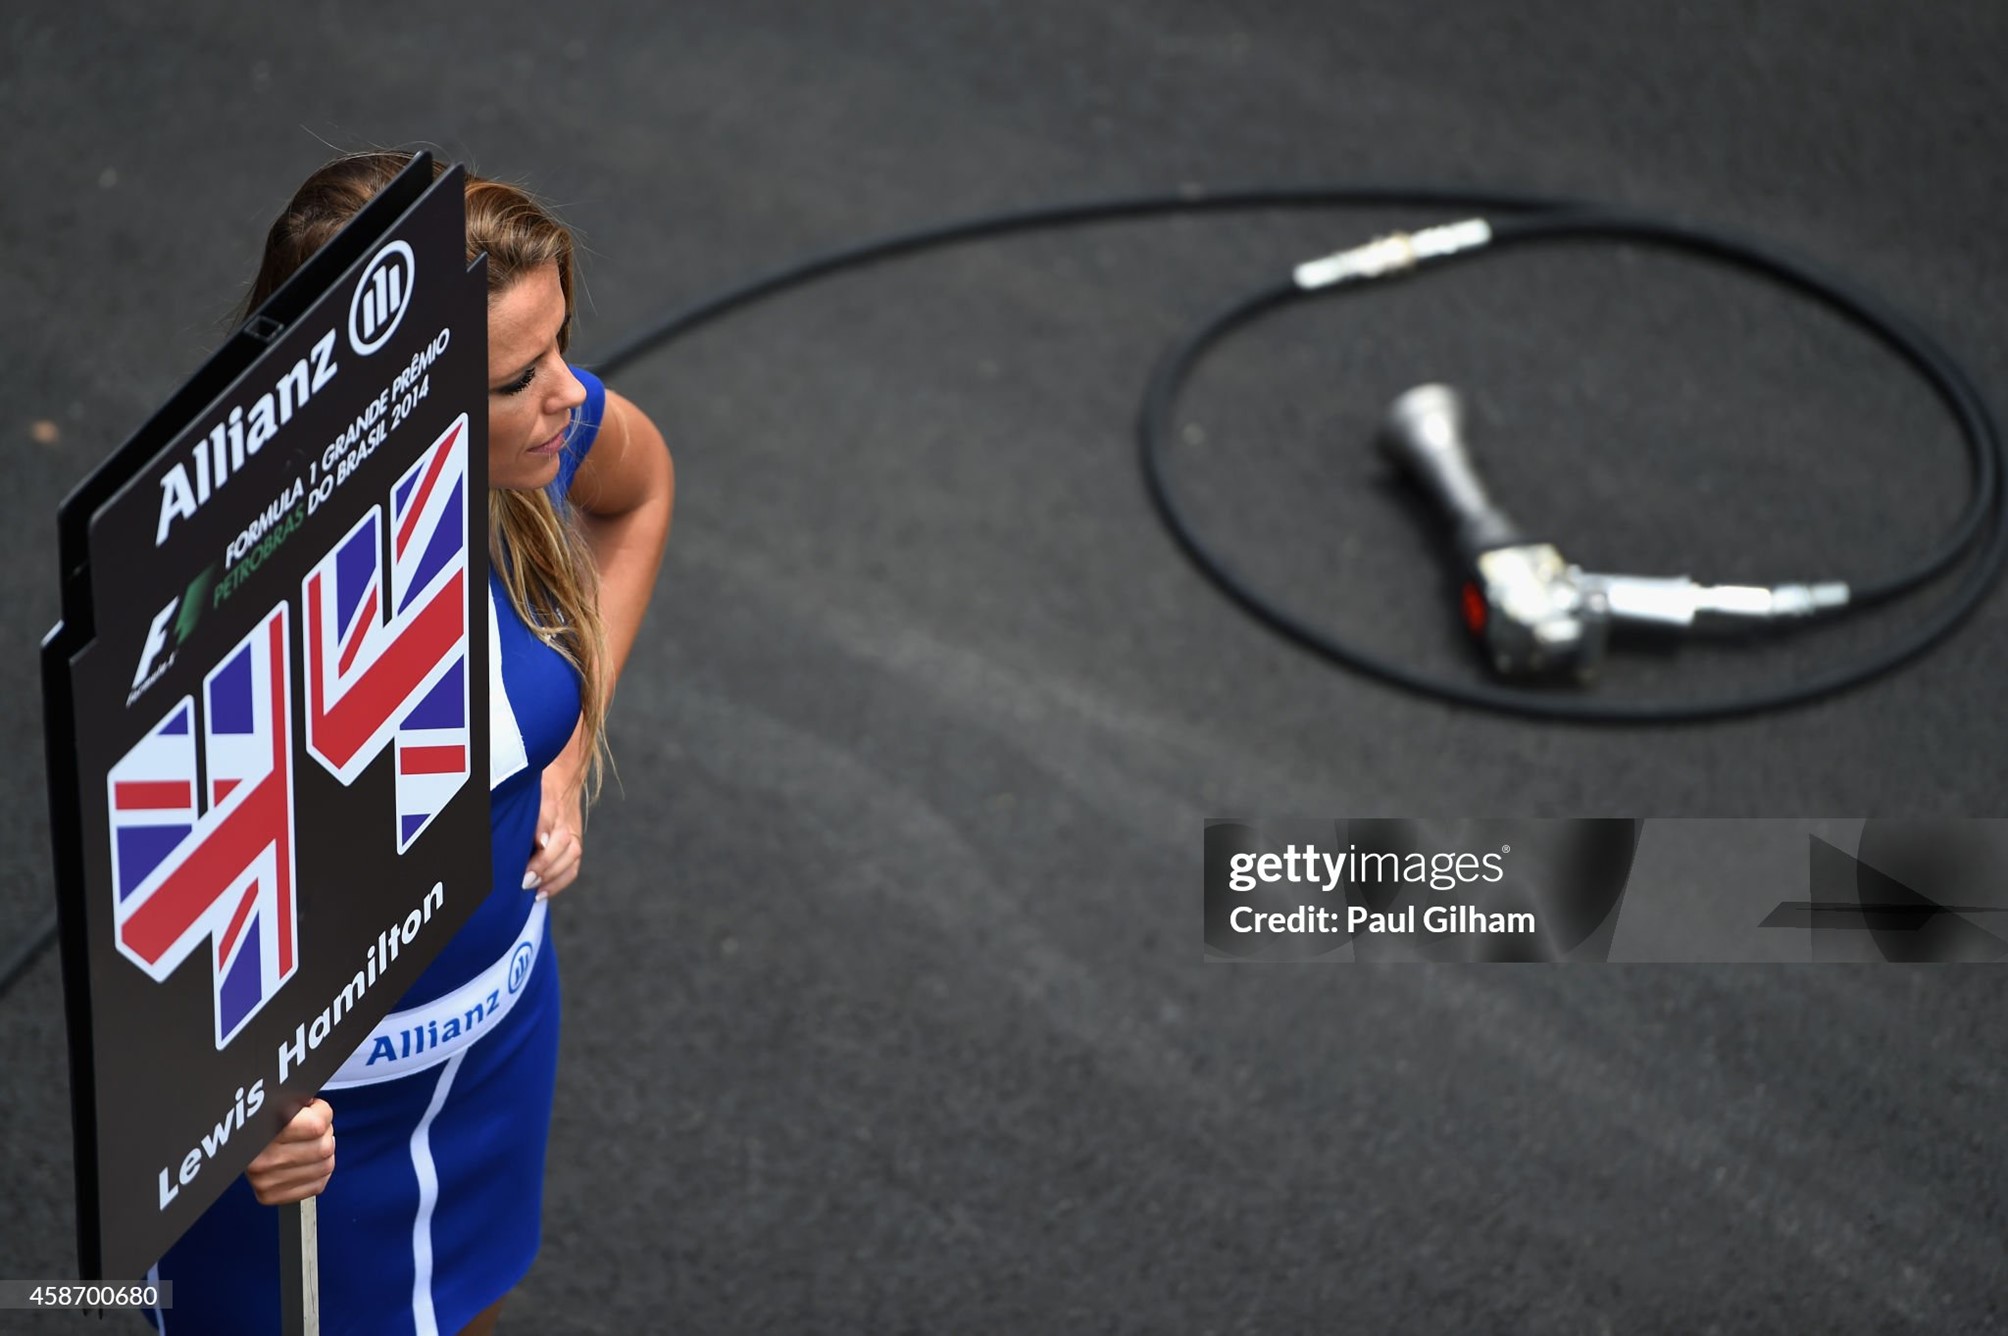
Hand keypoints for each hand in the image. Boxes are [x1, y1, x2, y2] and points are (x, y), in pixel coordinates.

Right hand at [246, 1099, 334, 1205]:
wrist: (243, 1143)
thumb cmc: (267, 1118)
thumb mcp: (281, 1100)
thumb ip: (299, 1101)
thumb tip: (318, 1106)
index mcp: (264, 1130)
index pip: (316, 1126)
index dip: (321, 1113)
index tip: (313, 1109)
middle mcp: (262, 1160)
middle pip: (325, 1147)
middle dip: (325, 1134)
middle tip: (312, 1128)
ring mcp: (265, 1181)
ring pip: (326, 1166)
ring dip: (323, 1154)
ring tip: (308, 1144)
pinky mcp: (271, 1195)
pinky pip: (318, 1185)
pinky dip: (318, 1173)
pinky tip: (306, 1163)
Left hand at [524, 766, 583, 898]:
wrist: (562, 781)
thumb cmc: (540, 790)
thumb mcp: (533, 795)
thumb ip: (537, 818)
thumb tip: (543, 842)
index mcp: (554, 808)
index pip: (548, 831)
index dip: (540, 851)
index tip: (526, 866)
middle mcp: (567, 826)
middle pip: (561, 851)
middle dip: (543, 868)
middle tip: (523, 881)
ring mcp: (574, 838)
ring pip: (569, 862)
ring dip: (552, 878)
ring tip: (532, 890)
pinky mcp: (575, 848)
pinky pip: (572, 870)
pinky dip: (559, 883)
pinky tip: (542, 893)